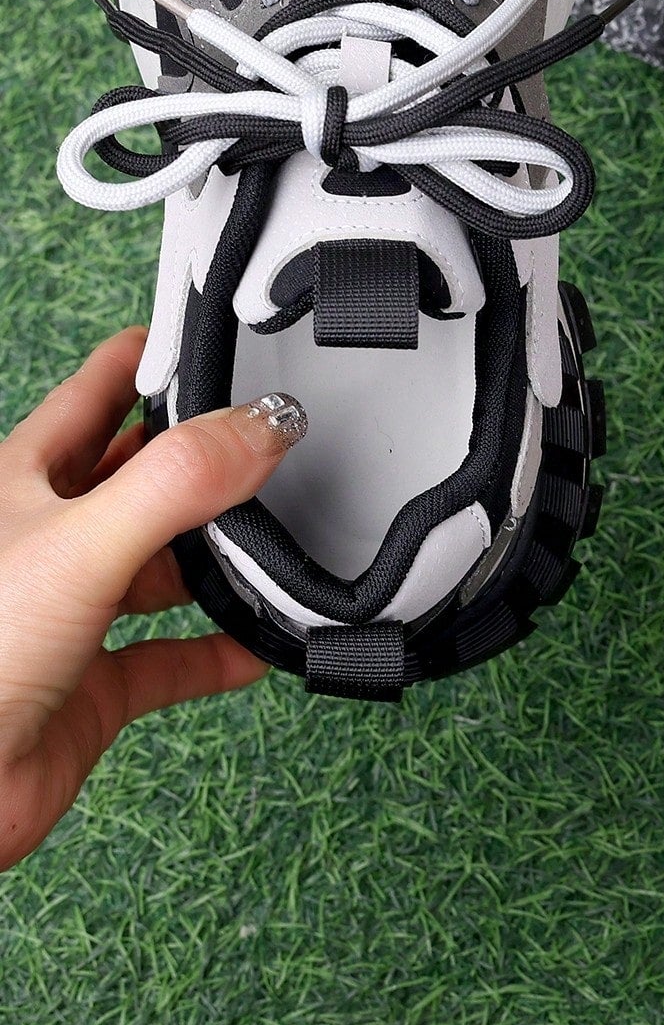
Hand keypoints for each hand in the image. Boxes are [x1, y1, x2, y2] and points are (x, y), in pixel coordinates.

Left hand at [0, 327, 303, 868]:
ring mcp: (72, 611)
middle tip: (271, 444)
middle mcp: (49, 537)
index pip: (99, 389)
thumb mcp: (80, 542)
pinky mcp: (93, 686)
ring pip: (161, 564)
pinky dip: (222, 648)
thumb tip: (263, 426)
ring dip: (217, 557)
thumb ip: (176, 480)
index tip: (221, 338)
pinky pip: (174, 657)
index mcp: (26, 480)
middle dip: (205, 461)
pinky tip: (259, 642)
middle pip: (140, 475)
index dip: (156, 356)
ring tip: (276, 540)